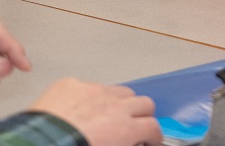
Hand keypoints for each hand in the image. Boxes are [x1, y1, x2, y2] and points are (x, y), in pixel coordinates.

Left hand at [30, 78, 160, 145]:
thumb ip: (120, 145)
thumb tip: (129, 143)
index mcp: (124, 129)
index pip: (153, 127)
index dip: (153, 136)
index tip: (148, 141)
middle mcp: (114, 106)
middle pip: (144, 103)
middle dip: (142, 115)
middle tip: (132, 126)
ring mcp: (93, 91)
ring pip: (120, 91)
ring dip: (119, 103)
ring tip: (105, 116)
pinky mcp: (71, 84)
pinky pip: (88, 86)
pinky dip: (87, 97)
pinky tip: (75, 110)